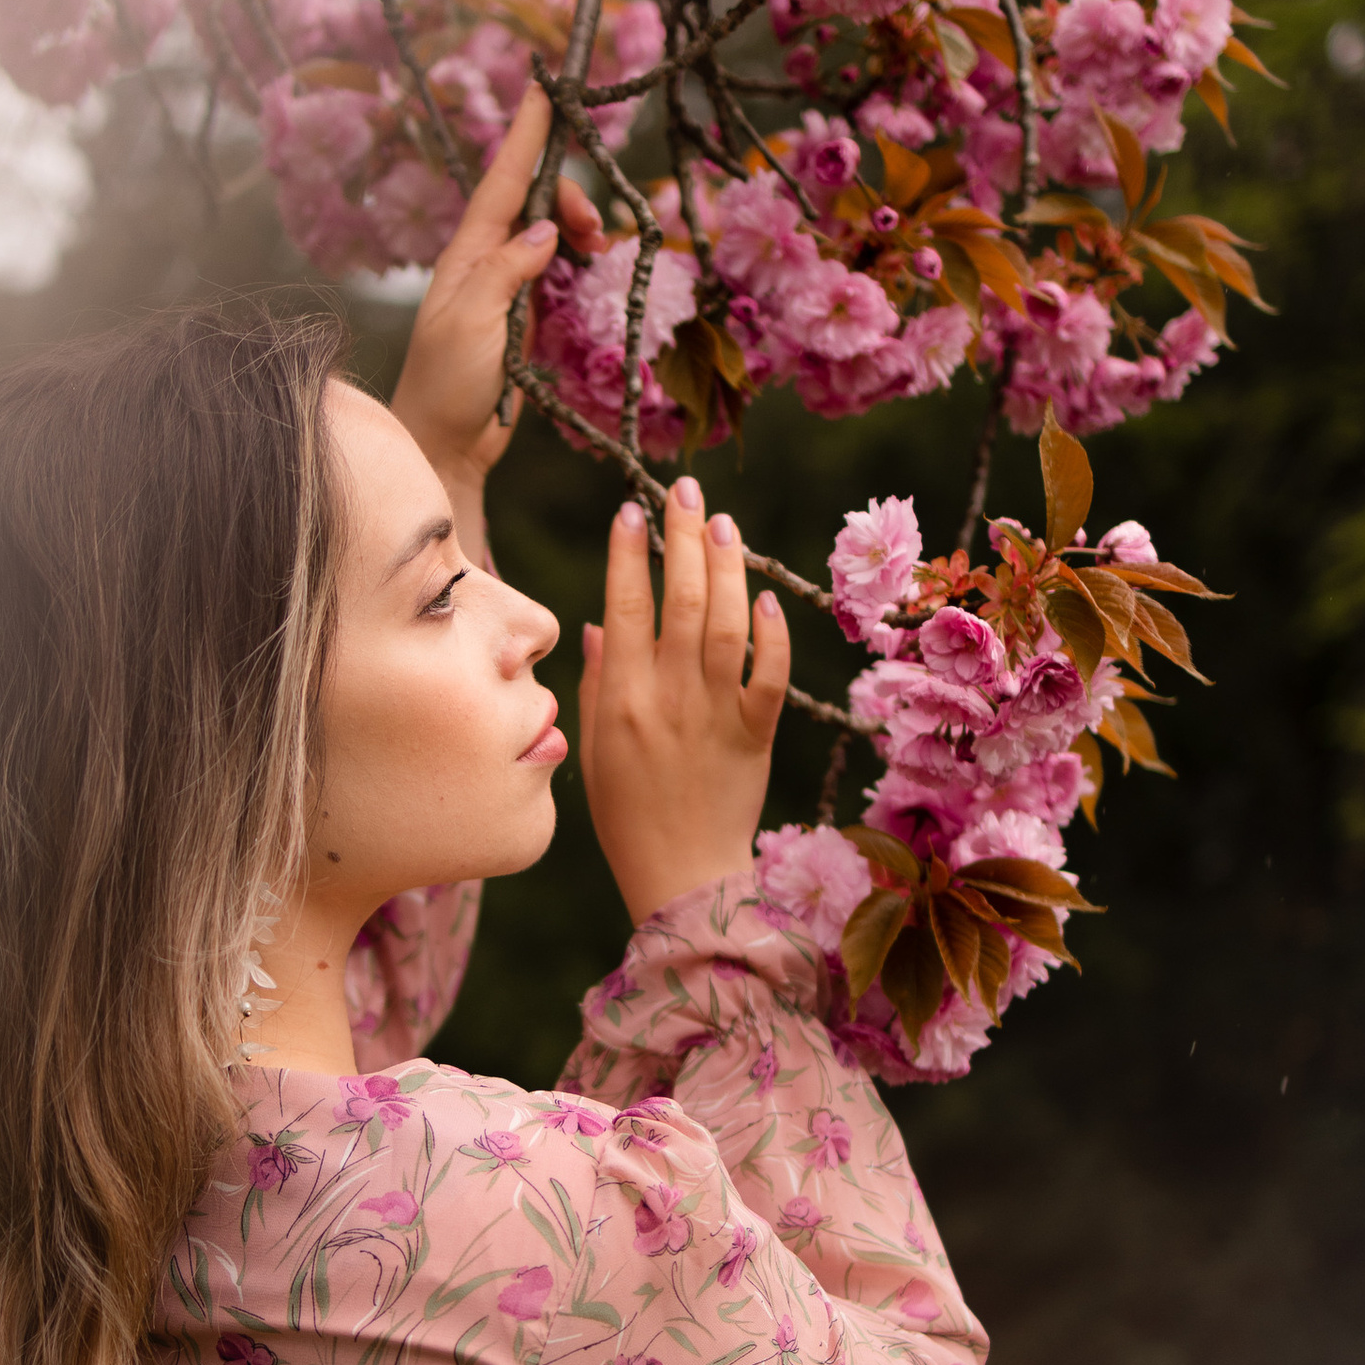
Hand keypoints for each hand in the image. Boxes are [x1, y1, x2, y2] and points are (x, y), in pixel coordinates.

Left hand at [391, 85, 601, 533]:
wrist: (444, 444)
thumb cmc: (446, 386)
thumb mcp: (471, 325)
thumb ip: (505, 273)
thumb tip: (543, 230)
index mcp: (467, 254)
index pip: (502, 178)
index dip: (527, 131)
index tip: (546, 82)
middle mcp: (485, 261)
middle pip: (536, 200)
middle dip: (571, 199)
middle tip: (597, 232)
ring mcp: (507, 286)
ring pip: (552, 232)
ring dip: (580, 231)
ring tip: (600, 252)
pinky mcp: (525, 315)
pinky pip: (559, 269)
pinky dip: (581, 261)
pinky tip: (593, 272)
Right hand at [578, 477, 793, 927]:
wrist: (680, 874)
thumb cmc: (626, 814)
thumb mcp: (592, 748)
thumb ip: (597, 682)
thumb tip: (598, 623)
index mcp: (621, 699)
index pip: (624, 606)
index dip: (630, 551)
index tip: (632, 509)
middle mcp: (669, 699)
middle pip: (682, 599)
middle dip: (684, 536)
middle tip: (686, 490)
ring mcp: (715, 716)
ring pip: (726, 625)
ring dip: (728, 568)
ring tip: (723, 524)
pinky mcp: (755, 736)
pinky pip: (768, 677)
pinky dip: (771, 636)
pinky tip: (767, 598)